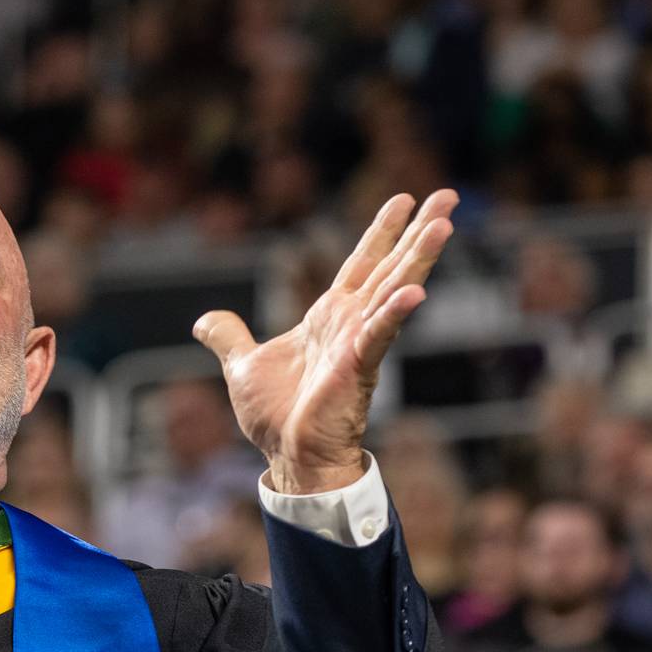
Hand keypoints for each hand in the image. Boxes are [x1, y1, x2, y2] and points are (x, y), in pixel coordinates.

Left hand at [193, 191, 456, 496]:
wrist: (286, 454)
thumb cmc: (276, 416)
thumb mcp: (242, 366)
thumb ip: (229, 338)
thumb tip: (203, 322)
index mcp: (328, 317)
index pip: (360, 264)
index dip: (381, 233)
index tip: (404, 199)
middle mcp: (350, 324)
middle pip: (389, 267)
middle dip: (418, 233)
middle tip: (448, 197)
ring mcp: (358, 343)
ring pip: (393, 291)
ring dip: (418, 259)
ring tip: (444, 226)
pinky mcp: (357, 368)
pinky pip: (378, 335)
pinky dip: (393, 314)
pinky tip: (416, 292)